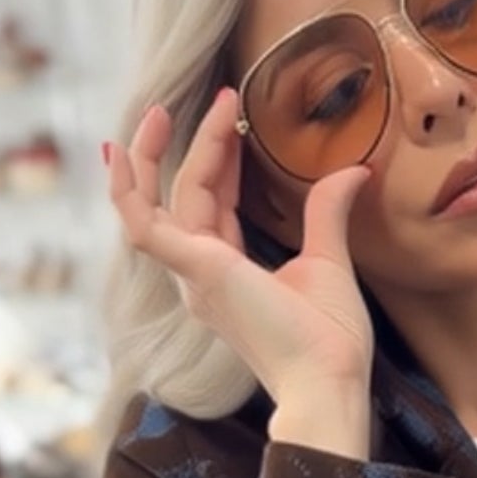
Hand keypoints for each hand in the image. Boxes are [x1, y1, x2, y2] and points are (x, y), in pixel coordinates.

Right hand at [104, 86, 374, 401]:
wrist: (327, 380)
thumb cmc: (328, 341)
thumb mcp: (329, 261)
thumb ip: (327, 214)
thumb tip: (353, 172)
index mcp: (226, 275)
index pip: (211, 204)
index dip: (217, 158)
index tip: (234, 116)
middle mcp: (199, 275)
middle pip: (186, 194)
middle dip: (199, 142)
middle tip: (222, 97)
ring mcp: (192, 274)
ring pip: (162, 199)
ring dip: (161, 151)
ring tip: (169, 108)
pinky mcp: (194, 270)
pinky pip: (141, 222)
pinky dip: (127, 185)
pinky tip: (123, 147)